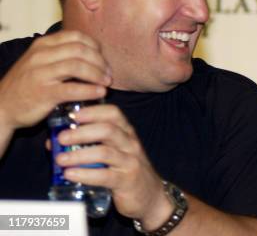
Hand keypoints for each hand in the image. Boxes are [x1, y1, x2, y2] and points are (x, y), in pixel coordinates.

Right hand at [0, 30, 110, 129]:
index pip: (76, 37)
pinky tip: (99, 93)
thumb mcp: (40, 61)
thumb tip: (93, 54)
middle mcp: (41, 56)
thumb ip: (61, 54)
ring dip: (98, 74)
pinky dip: (90, 90)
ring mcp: (41, 74)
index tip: (103, 58)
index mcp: (42, 45)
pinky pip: (73, 89)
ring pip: (77, 66)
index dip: (95, 46)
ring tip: (107, 83)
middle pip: (80, 50)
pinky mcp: (44, 93)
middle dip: (100, 61)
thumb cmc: (27, 84)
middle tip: (109, 73)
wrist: (2, 107)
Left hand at [56, 104, 171, 227]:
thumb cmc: (126, 171)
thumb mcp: (114, 153)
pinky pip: (105, 175)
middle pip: (108, 130)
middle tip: (61, 138)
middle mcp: (130, 144)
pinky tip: (70, 174)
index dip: (93, 111)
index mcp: (126, 133)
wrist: (150, 196)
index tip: (74, 114)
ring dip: (79, 154)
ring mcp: (130, 162)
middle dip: (82, 132)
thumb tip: (54, 142)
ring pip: (105, 152)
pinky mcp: (127, 181)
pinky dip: (85, 174)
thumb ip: (89, 145)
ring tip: (60, 159)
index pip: (113, 113)